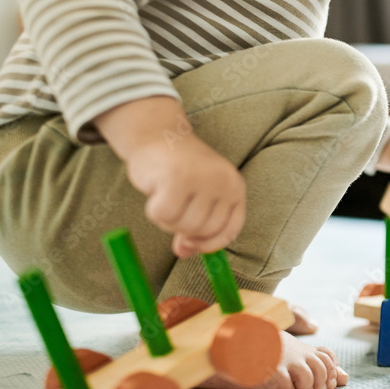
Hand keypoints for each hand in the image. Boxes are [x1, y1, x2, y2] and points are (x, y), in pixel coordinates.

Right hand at [124, 134, 246, 256]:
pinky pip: (163, 215)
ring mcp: (202, 178)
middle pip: (203, 231)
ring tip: (165, 195)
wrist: (158, 134)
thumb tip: (186, 253)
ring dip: (167, 219)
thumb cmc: (180, 169)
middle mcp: (224, 182)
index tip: (190, 243)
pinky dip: (154, 210)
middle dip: (182, 228)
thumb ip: (196, 225)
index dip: (209, 244)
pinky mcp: (177, 177)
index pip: (229, 231)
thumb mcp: (200, 194)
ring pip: (183, 225)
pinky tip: (155, 190)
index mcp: (235, 187)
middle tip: (172, 206)